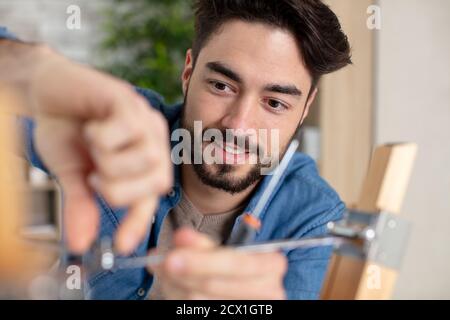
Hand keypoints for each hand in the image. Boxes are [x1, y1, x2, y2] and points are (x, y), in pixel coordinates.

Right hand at [29, 50, 172, 253]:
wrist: (46, 91)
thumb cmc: (64, 131)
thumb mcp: (72, 174)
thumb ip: (81, 203)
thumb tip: (79, 243)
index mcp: (142, 163)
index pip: (150, 199)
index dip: (138, 224)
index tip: (121, 245)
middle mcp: (151, 143)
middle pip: (158, 183)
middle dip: (119, 190)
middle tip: (94, 176)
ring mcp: (144, 121)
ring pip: (148, 159)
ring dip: (111, 161)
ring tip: (92, 146)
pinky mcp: (129, 100)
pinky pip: (127, 130)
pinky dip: (102, 136)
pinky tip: (91, 126)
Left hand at [149, 228, 287, 299]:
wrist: (241, 292)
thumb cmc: (232, 268)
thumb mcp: (223, 251)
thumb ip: (202, 244)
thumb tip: (181, 236)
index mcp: (271, 264)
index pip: (237, 264)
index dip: (203, 261)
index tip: (172, 256)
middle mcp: (268, 291)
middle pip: (215, 285)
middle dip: (184, 272)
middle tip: (162, 262)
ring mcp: (251, 310)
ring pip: (198, 300)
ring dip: (174, 284)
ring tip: (164, 270)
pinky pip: (195, 310)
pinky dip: (177, 296)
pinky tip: (171, 283)